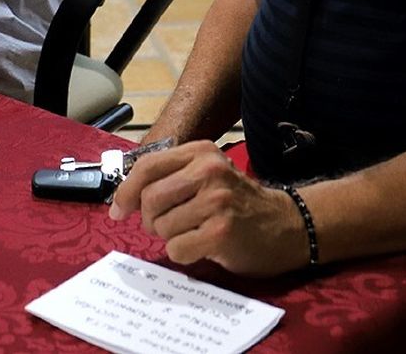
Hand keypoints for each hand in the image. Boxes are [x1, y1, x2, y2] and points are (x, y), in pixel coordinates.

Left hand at [107, 141, 308, 275]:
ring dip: (170, 237)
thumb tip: (122, 199)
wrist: (288, 225)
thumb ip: (170, 177)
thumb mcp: (206, 176)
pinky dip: (182, 253)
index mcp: (200, 152)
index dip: (126, 191)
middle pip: (150, 198)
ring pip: (161, 226)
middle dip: (149, 219)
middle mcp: (209, 171)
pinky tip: (202, 248)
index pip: (146, 166)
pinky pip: (177, 248)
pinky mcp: (222, 231)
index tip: (118, 210)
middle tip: (164, 227)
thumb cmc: (238, 203)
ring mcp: (217, 201)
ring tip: (192, 233)